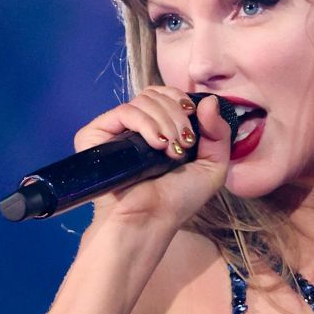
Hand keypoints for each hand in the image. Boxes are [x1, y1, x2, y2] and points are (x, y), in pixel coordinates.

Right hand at [75, 87, 231, 231]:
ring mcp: (114, 129)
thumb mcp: (212, 166)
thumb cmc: (177, 200)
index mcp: (157, 127)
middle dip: (176, 114)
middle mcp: (135, 125)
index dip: (181, 100)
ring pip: (143, 100)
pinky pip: (124, 111)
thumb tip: (210, 100)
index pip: (165, 94)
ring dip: (165, 121)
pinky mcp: (95, 134)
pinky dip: (146, 123)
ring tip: (170, 150)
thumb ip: (219, 132)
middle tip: (183, 144)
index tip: (192, 119)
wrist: (149, 219)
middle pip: (156, 93)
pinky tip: (156, 144)